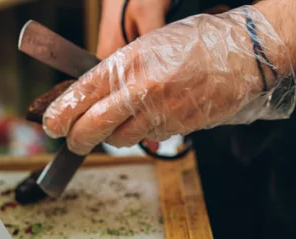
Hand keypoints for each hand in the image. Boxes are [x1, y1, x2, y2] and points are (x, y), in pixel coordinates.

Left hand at [43, 6, 295, 154]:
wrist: (244, 53)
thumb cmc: (196, 42)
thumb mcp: (148, 45)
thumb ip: (119, 70)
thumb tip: (92, 94)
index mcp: (129, 62)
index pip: (82, 93)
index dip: (62, 113)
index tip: (51, 124)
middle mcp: (141, 89)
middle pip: (94, 126)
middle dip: (77, 138)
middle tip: (71, 140)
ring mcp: (160, 111)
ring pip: (120, 138)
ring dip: (109, 137)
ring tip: (110, 128)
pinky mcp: (177, 128)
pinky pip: (147, 137)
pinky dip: (138, 134)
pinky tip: (144, 120)